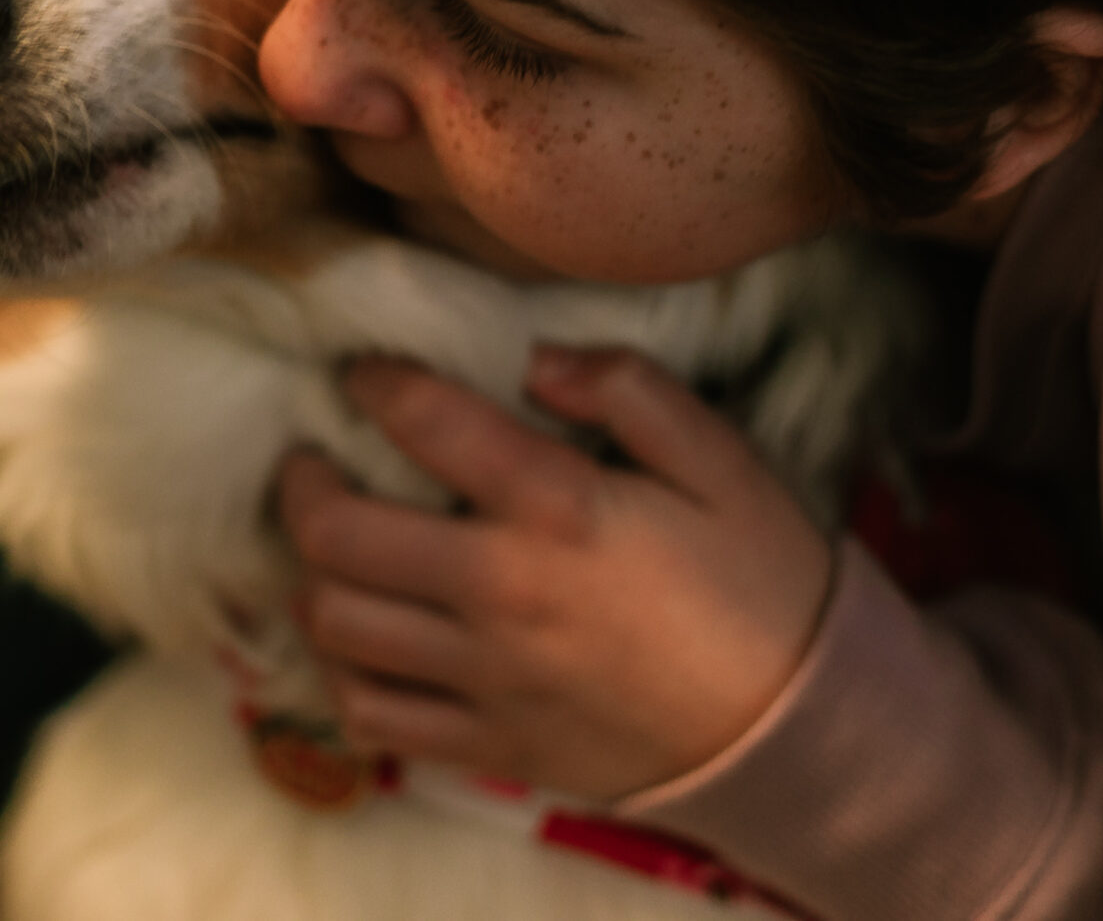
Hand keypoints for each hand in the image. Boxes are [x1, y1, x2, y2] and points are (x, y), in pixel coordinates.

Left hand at [275, 346, 834, 800]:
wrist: (799, 732)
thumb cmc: (762, 584)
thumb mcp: (723, 461)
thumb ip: (632, 388)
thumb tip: (537, 358)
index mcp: (558, 509)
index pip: (423, 422)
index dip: (375, 381)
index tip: (364, 373)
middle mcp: (503, 593)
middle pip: (338, 533)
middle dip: (303, 483)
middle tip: (311, 459)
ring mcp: (487, 677)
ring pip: (337, 624)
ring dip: (312, 573)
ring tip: (327, 545)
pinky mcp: (489, 744)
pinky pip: (372, 714)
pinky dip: (342, 673)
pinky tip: (359, 637)